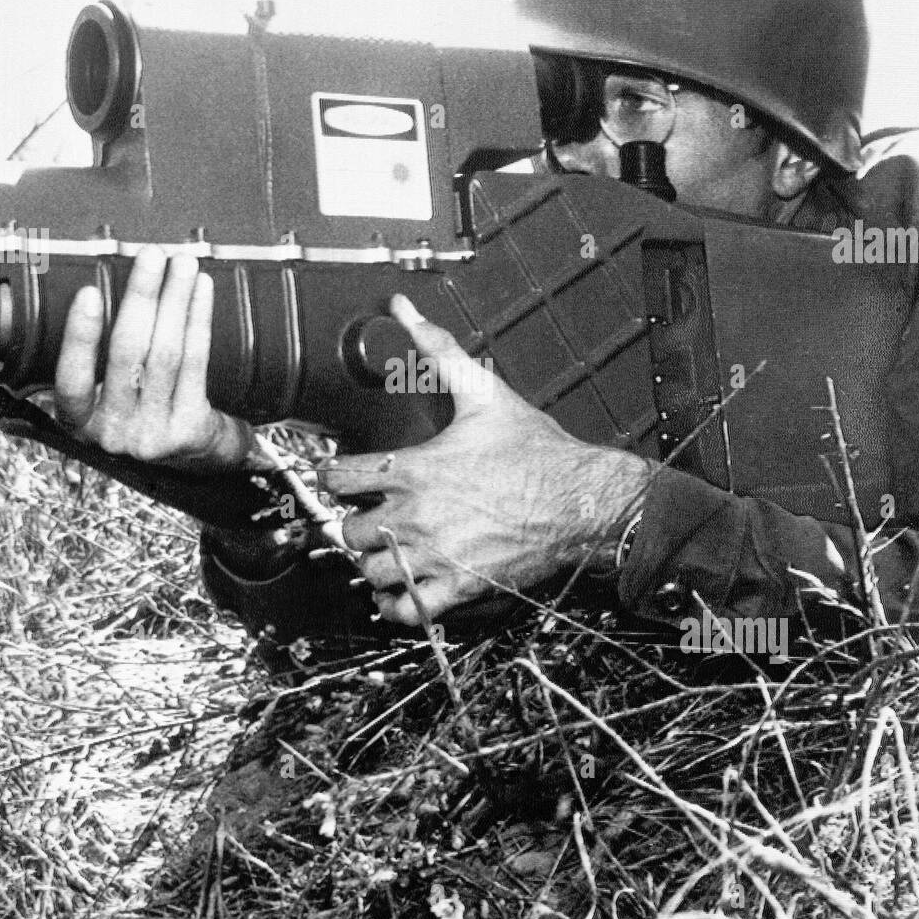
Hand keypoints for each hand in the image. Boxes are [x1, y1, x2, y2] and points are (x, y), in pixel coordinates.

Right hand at [54, 247, 253, 471]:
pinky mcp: (189, 429)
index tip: (88, 293)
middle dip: (141, 297)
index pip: (71, 380)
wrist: (198, 459)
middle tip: (152, 255)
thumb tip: (103, 284)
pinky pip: (195, 363)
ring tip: (182, 263)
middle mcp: (112, 433)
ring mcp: (152, 435)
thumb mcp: (111, 397)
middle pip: (126, 353)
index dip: (79, 337)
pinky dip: (198, 320)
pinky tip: (201, 291)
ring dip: (174, 301)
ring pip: (164, 354)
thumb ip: (99, 359)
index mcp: (80, 421)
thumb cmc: (148, 411)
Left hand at [319, 295, 652, 626]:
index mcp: (415, 468)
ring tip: (387, 550)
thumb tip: (405, 309)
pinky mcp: (459, 586)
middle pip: (346, 531)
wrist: (584, 500)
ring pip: (371, 571)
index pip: (339, 478)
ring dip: (372, 562)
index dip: (334, 476)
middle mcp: (417, 515)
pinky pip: (407, 609)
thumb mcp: (484, 392)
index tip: (344, 478)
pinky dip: (397, 603)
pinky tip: (403, 588)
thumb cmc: (538, 451)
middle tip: (368, 517)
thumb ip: (437, 350)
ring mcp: (436, 555)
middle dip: (352, 524)